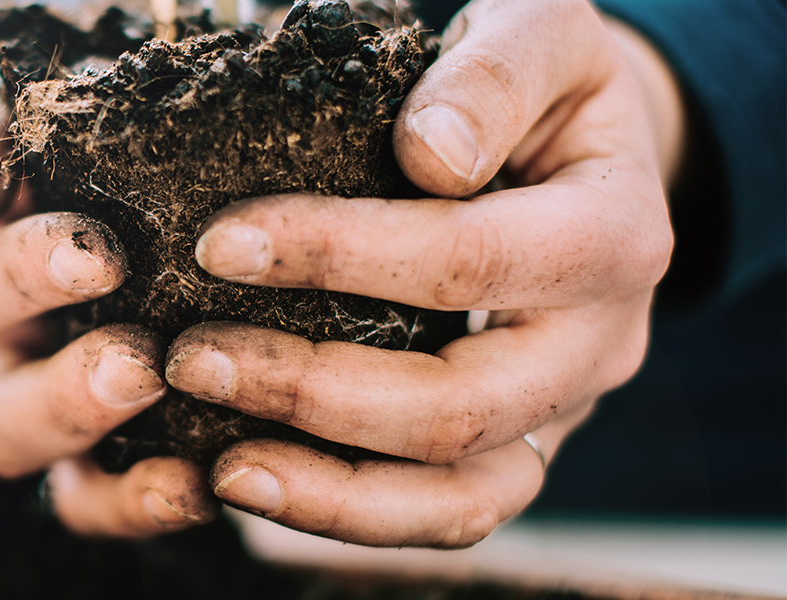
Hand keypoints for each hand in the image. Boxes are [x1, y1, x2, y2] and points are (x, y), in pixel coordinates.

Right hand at [0, 48, 215, 537]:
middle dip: (59, 386)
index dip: (22, 272)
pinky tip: (201, 480)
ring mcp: (40, 407)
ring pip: (21, 454)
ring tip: (158, 398)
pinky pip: (91, 502)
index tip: (102, 254)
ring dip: (85, 438)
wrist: (165, 148)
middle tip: (136, 357)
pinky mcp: (99, 456)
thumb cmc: (92, 119)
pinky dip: (136, 502)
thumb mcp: (34, 92)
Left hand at [169, 0, 682, 546]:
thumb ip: (494, 74)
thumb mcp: (539, 32)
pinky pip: (447, 515)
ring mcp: (562, 410)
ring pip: (458, 495)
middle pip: (459, 406)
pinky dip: (350, 514)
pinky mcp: (519, 450)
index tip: (219, 245)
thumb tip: (428, 155)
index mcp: (614, 233)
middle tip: (193, 360)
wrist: (587, 155)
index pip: (465, 259)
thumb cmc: (545, 88)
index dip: (335, 256)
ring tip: (222, 460)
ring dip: (327, 487)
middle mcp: (601, 344)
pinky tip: (255, 481)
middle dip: (312, 390)